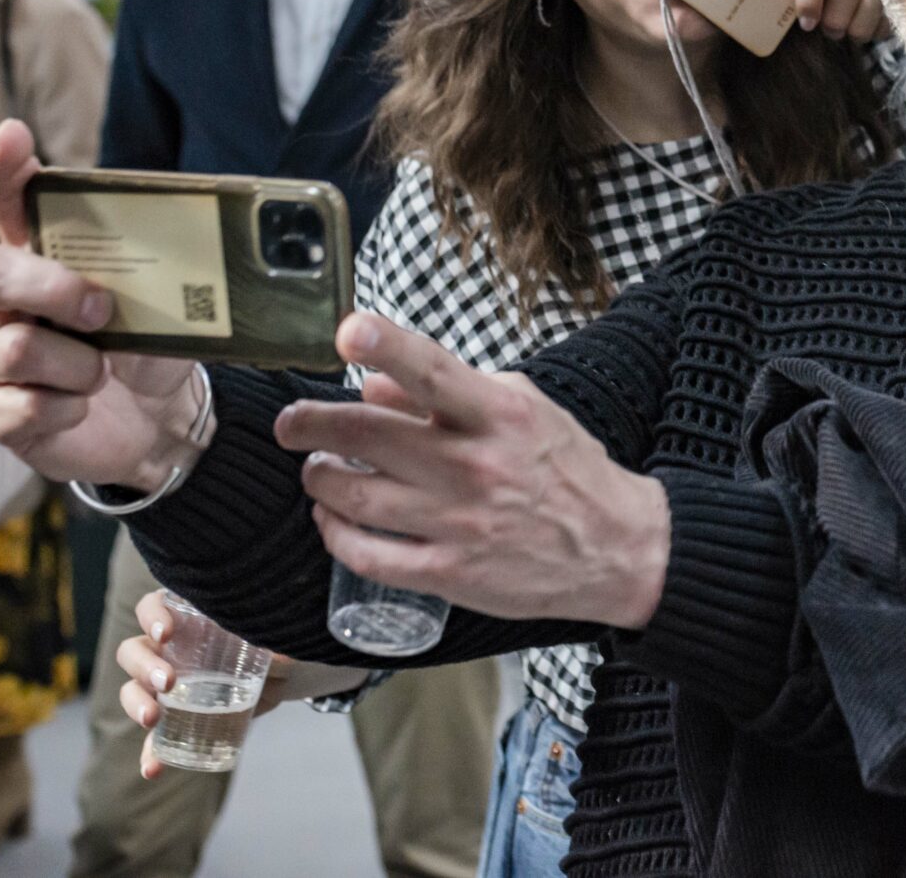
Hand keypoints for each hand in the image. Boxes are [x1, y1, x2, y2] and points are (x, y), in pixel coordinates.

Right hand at [0, 119, 206, 490]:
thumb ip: (154, 273)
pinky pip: (21, 407)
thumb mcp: (161, 304)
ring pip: (13, 348)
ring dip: (78, 367)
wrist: (156, 423)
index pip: (9, 201)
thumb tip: (189, 242)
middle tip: (101, 310)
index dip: (3, 169)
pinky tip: (81, 408)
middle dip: (49, 288)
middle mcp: (3, 301)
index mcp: (41, 257)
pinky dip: (67, 410)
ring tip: (103, 375)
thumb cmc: (148, 349)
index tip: (12, 135)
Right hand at [115, 589, 367, 779]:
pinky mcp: (176, 719)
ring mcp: (165, 685)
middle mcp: (166, 649)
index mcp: (185, 618)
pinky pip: (154, 737)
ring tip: (152, 719)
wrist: (282, 673)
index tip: (167, 632)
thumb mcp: (272, 636)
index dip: (152, 616)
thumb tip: (276, 658)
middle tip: (168, 683)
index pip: (152, 607)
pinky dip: (151, 753)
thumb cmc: (270, 641)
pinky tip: (152, 768)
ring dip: (136, 705)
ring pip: (133, 691)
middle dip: (144, 667)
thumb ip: (273, 642)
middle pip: (134, 651)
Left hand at [277, 312, 671, 629]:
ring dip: (320, 480)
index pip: (434, 371)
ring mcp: (459, 524)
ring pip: (356, 498)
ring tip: (316, 470)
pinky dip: (337, 535)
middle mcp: (475, 467)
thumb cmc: (566, 469)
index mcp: (498, 416)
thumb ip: (449, 393)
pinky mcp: (450, 574)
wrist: (615, 548)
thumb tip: (375, 386)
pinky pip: (369, 555)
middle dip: (311, 425)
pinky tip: (332, 521)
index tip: (349, 330)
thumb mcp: (523, 407)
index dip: (388, 346)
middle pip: (369, 439)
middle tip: (290, 424)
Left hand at [793, 0, 886, 41]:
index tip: (806, 24)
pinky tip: (871, 19)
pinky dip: (874, 31)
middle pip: (837, 11)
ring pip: (860, 25)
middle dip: (832, 25)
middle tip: (831, 24)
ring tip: (851, 22)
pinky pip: (882, 28)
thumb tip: (801, 20)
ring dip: (853, 31)